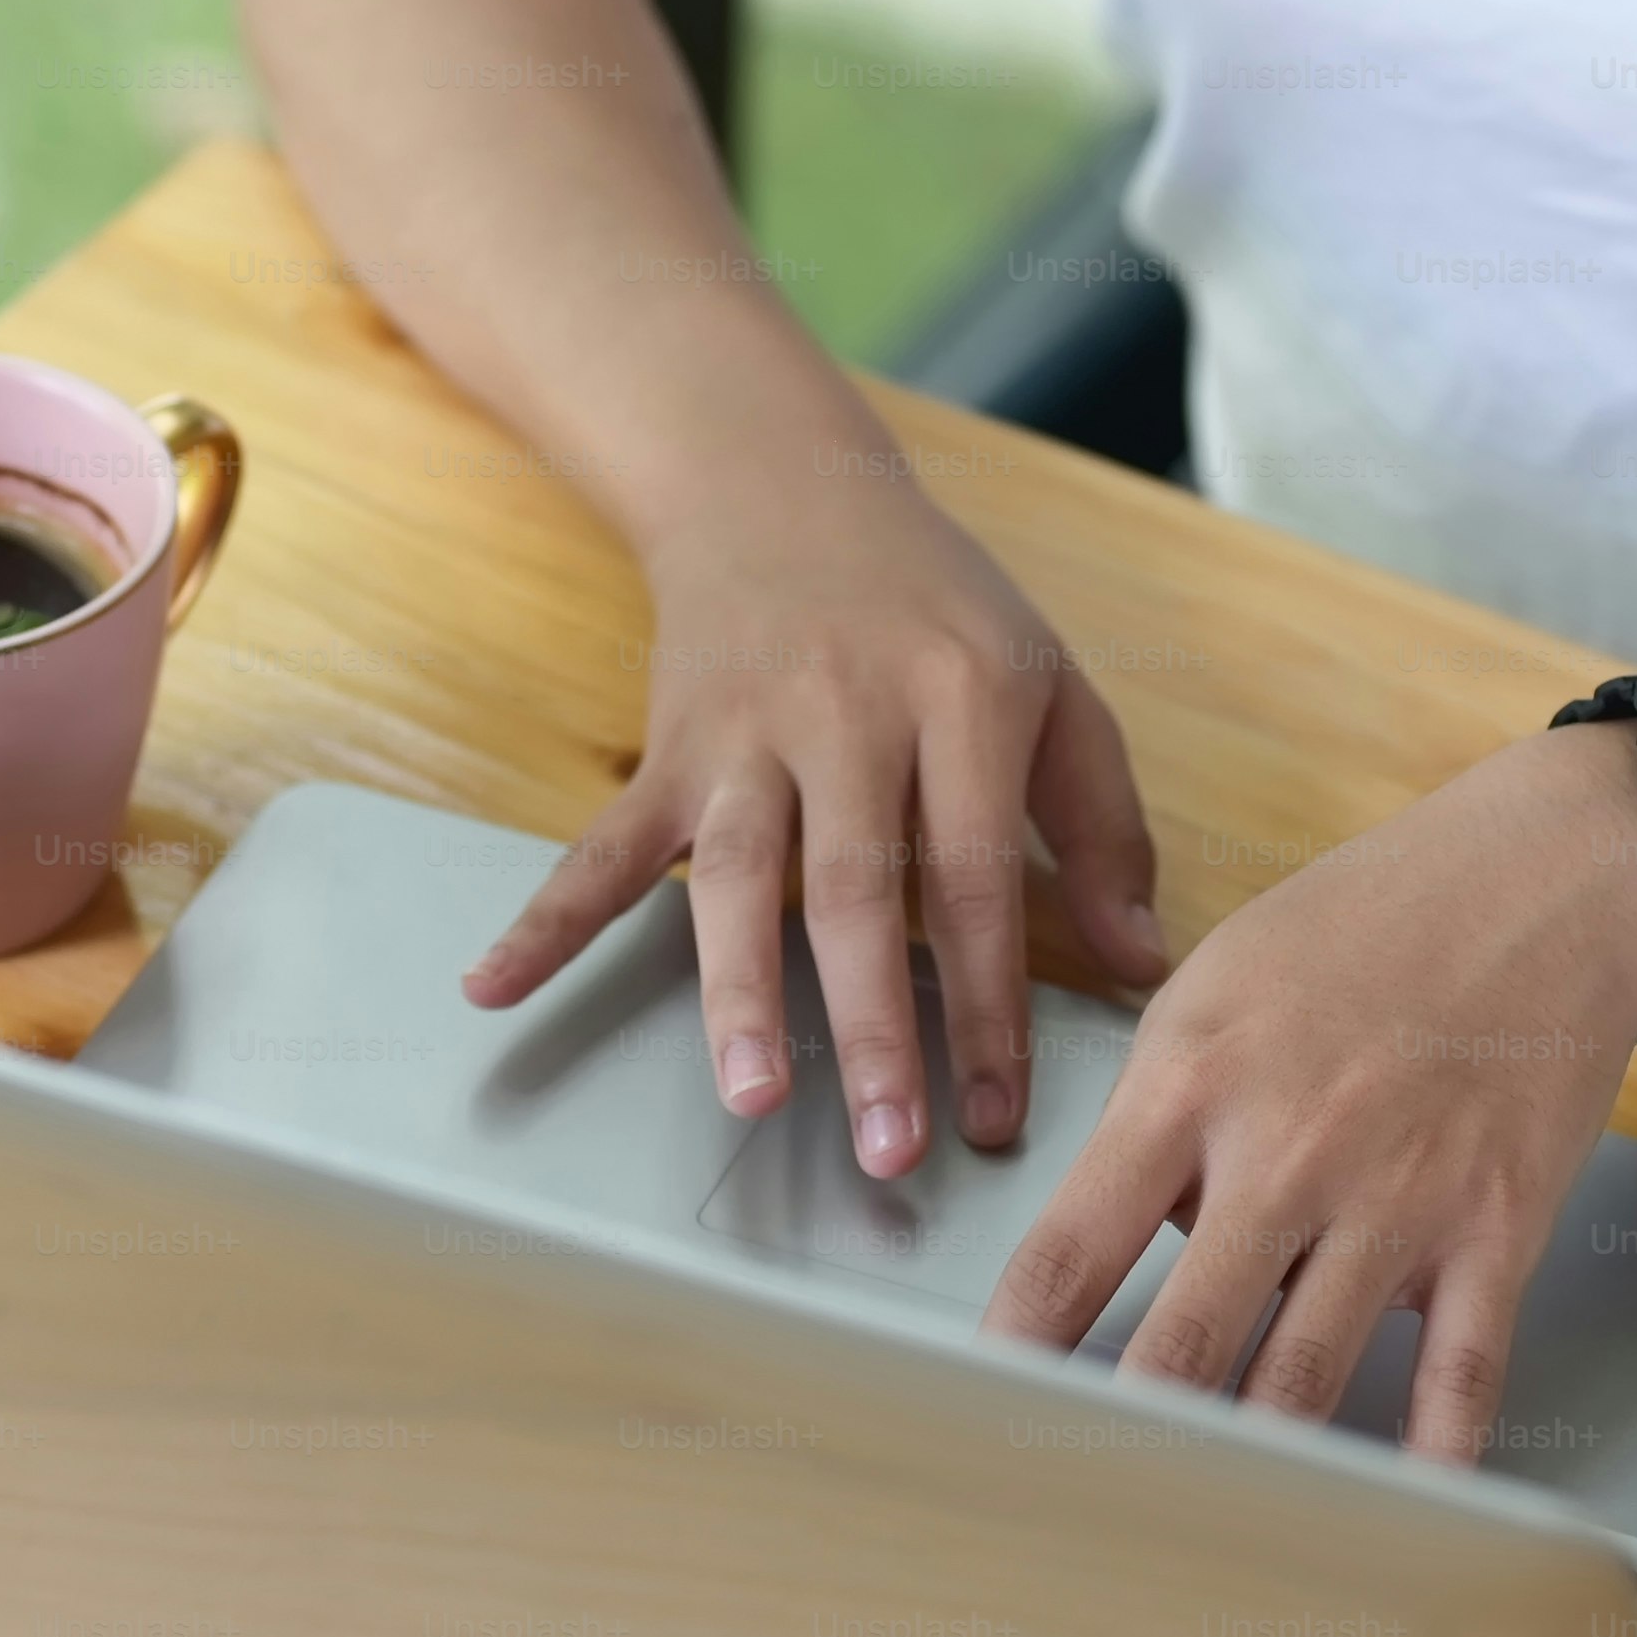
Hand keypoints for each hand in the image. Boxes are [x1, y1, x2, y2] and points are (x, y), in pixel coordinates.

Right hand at [461, 465, 1169, 1175]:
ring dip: (738, 993)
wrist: (785, 489)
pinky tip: (492, 988)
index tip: (994, 1115)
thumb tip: (1145, 965)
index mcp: (963, 699)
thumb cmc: (937, 609)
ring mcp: (745, 734)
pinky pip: (603, 845)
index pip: (976, 877)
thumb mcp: (1049, 683)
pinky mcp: (668, 748)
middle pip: (857, 892)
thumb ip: (1103, 825)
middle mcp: (848, 714)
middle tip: (890, 1147)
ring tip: (751, 1098)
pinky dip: (544, 917)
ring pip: (736, 877)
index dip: (987, 1005)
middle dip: (872, 1029)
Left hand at [979, 723, 1636, 1460]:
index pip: (1070, 1248)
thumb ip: (1163, 1113)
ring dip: (1252, 1466)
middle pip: (1178, 1340)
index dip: (1015, 1347)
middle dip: (1123, 1438)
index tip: (978, 1410)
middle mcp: (1286, 1153)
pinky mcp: (1496, 1230)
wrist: (1550, 878)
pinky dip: (1429, 1457)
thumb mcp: (1217, 984)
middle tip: (1079, 1510)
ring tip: (1201, 1530)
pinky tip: (1402, 1515)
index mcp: (1193, 1084)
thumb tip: (1134, 1236)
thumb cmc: (1374, 922)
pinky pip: (1457, 1371)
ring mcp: (1396, 1200)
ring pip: (1302, 1376)